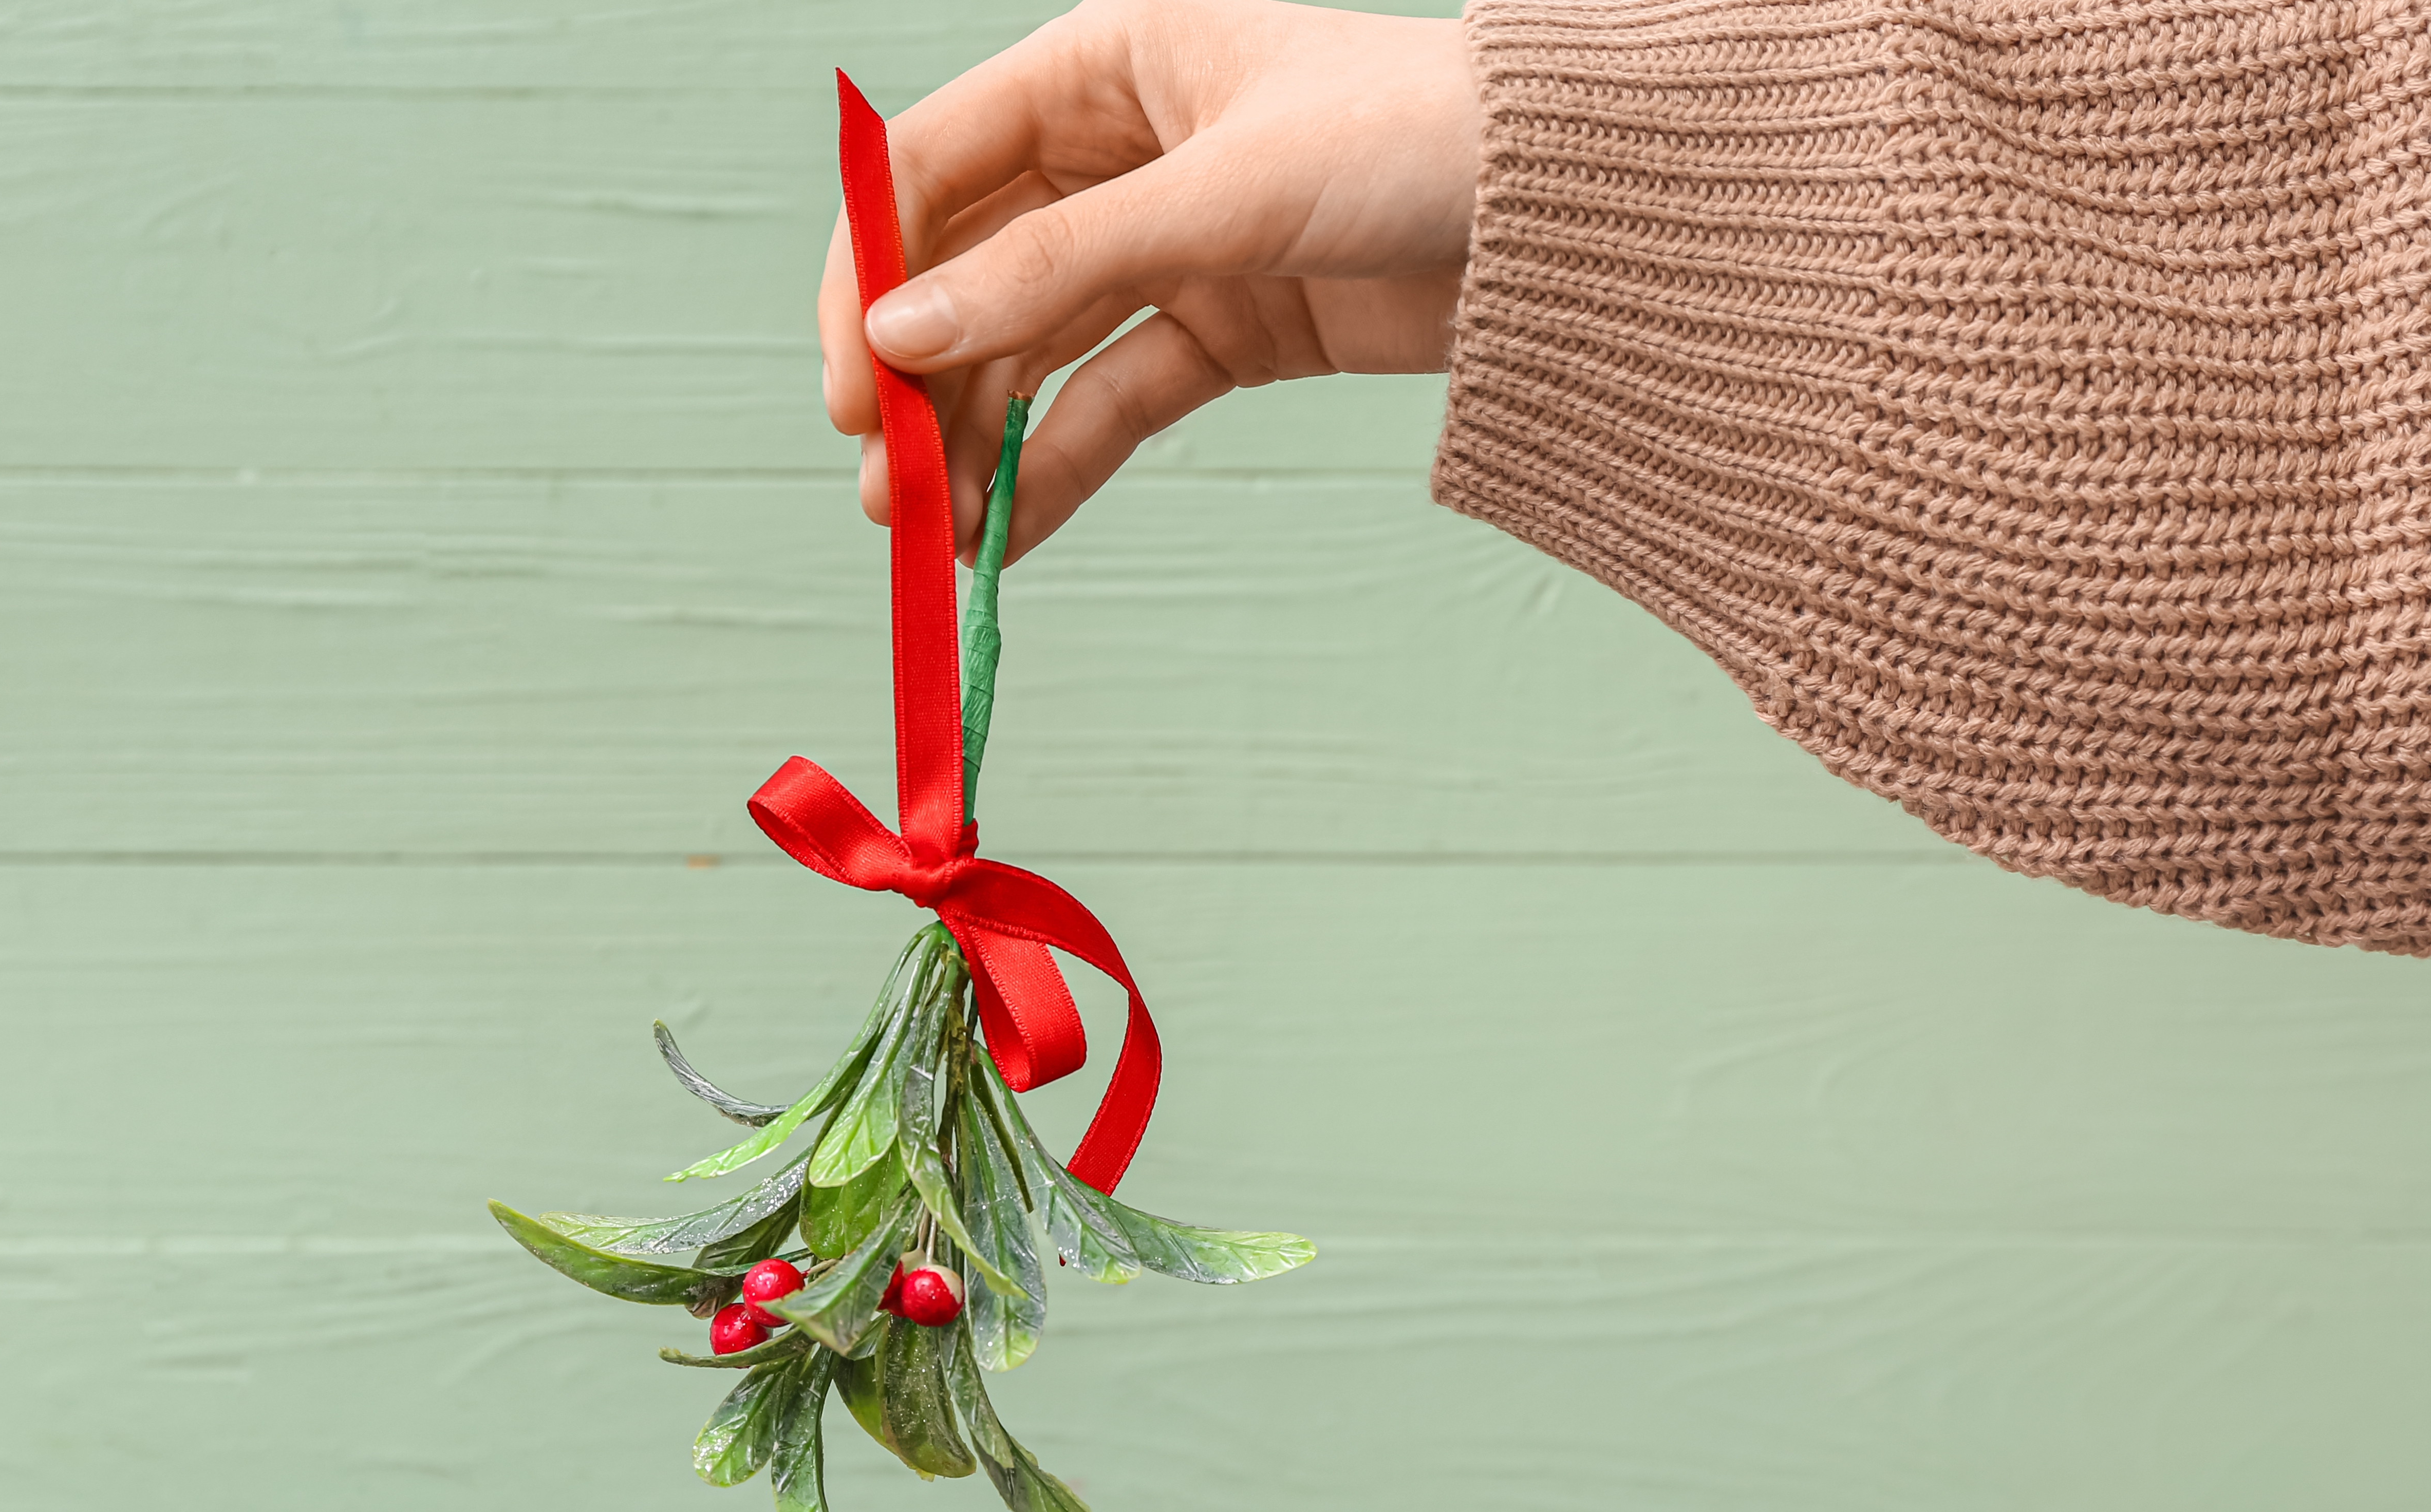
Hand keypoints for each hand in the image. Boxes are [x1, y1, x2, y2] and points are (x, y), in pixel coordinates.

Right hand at [817, 0, 1482, 563]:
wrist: (1579, 217)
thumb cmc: (1416, 143)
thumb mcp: (1225, 196)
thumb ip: (1060, 267)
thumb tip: (903, 336)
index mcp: (1110, 62)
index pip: (935, 165)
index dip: (875, 272)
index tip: (850, 383)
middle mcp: (1126, 147)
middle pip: (975, 267)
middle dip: (919, 376)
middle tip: (880, 484)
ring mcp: (1175, 243)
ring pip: (1038, 345)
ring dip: (977, 434)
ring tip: (928, 529)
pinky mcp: (1228, 327)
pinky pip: (1116, 399)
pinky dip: (1061, 463)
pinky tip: (1007, 530)